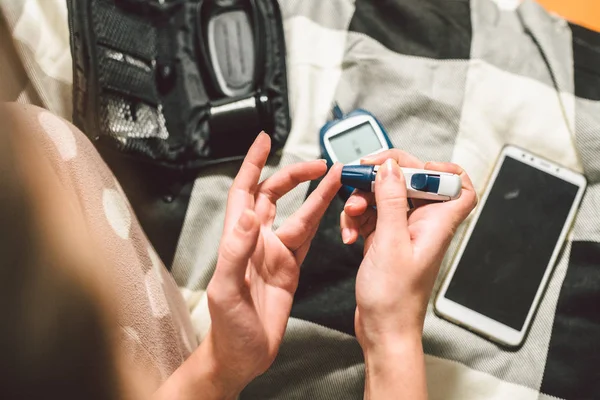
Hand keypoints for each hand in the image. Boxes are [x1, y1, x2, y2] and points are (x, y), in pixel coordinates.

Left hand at [203, 133, 341, 395]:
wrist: (243, 355)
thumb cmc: (228, 328)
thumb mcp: (227, 289)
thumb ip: (236, 250)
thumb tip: (248, 212)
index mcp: (239, 239)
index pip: (244, 190)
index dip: (252, 163)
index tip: (264, 140)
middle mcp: (257, 240)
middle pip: (274, 195)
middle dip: (293, 175)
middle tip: (317, 164)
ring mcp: (275, 252)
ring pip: (297, 214)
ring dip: (316, 195)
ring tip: (336, 177)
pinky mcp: (290, 267)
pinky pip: (307, 235)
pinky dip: (319, 218)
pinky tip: (330, 205)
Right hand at [340, 150, 476, 349]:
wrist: (383, 331)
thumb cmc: (395, 299)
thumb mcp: (390, 242)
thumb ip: (392, 201)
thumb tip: (391, 167)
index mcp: (436, 223)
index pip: (458, 185)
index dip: (443, 169)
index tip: (415, 165)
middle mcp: (422, 224)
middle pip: (410, 183)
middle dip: (382, 177)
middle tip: (361, 176)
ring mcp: (402, 231)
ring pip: (385, 197)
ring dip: (363, 199)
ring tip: (352, 214)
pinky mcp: (384, 239)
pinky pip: (371, 215)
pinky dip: (357, 218)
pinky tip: (349, 233)